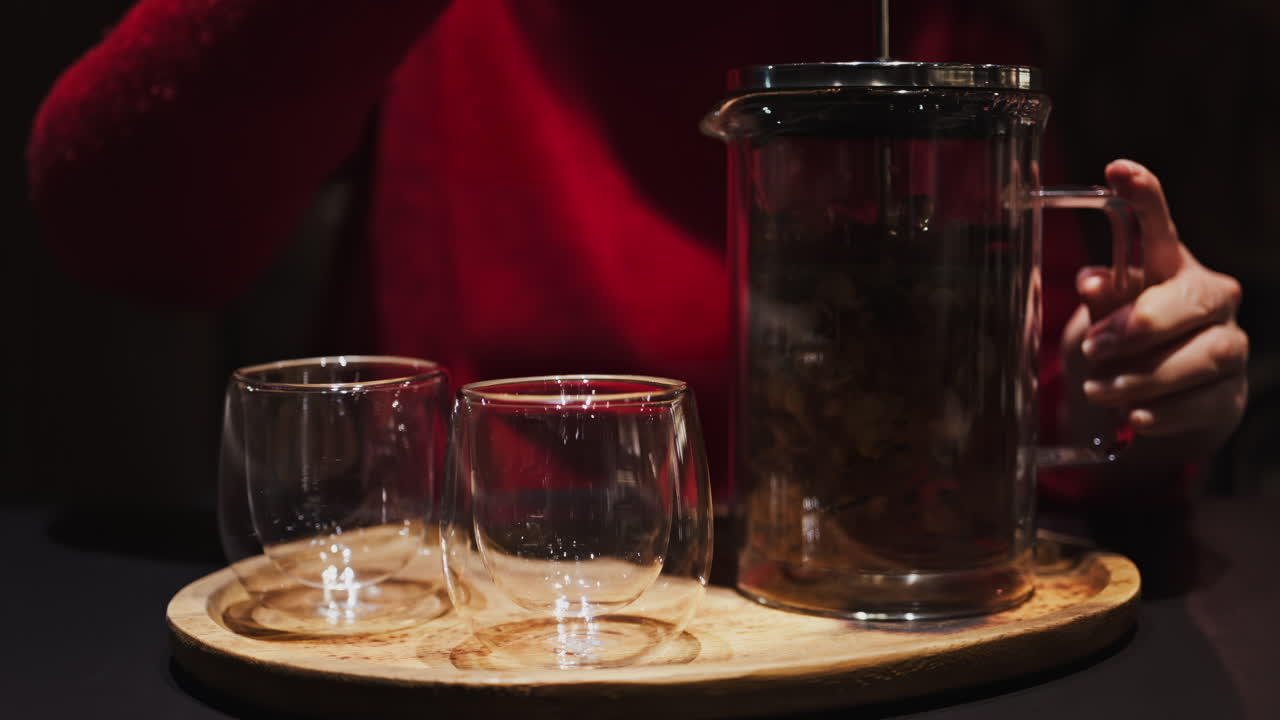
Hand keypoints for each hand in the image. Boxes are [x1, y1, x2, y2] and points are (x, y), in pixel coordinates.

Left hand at [1061, 159, 1247, 464]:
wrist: (1145, 416)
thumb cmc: (1119, 353)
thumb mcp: (1098, 323)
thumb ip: (1100, 301)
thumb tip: (1092, 279)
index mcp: (1169, 269)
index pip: (1161, 228)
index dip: (1144, 197)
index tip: (1116, 169)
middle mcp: (1207, 299)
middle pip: (1193, 299)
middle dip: (1143, 324)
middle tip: (1096, 347)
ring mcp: (1225, 346)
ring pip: (1202, 355)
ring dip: (1145, 376)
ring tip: (1100, 391)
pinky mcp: (1228, 396)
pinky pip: (1202, 403)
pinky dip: (1163, 412)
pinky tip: (1133, 419)